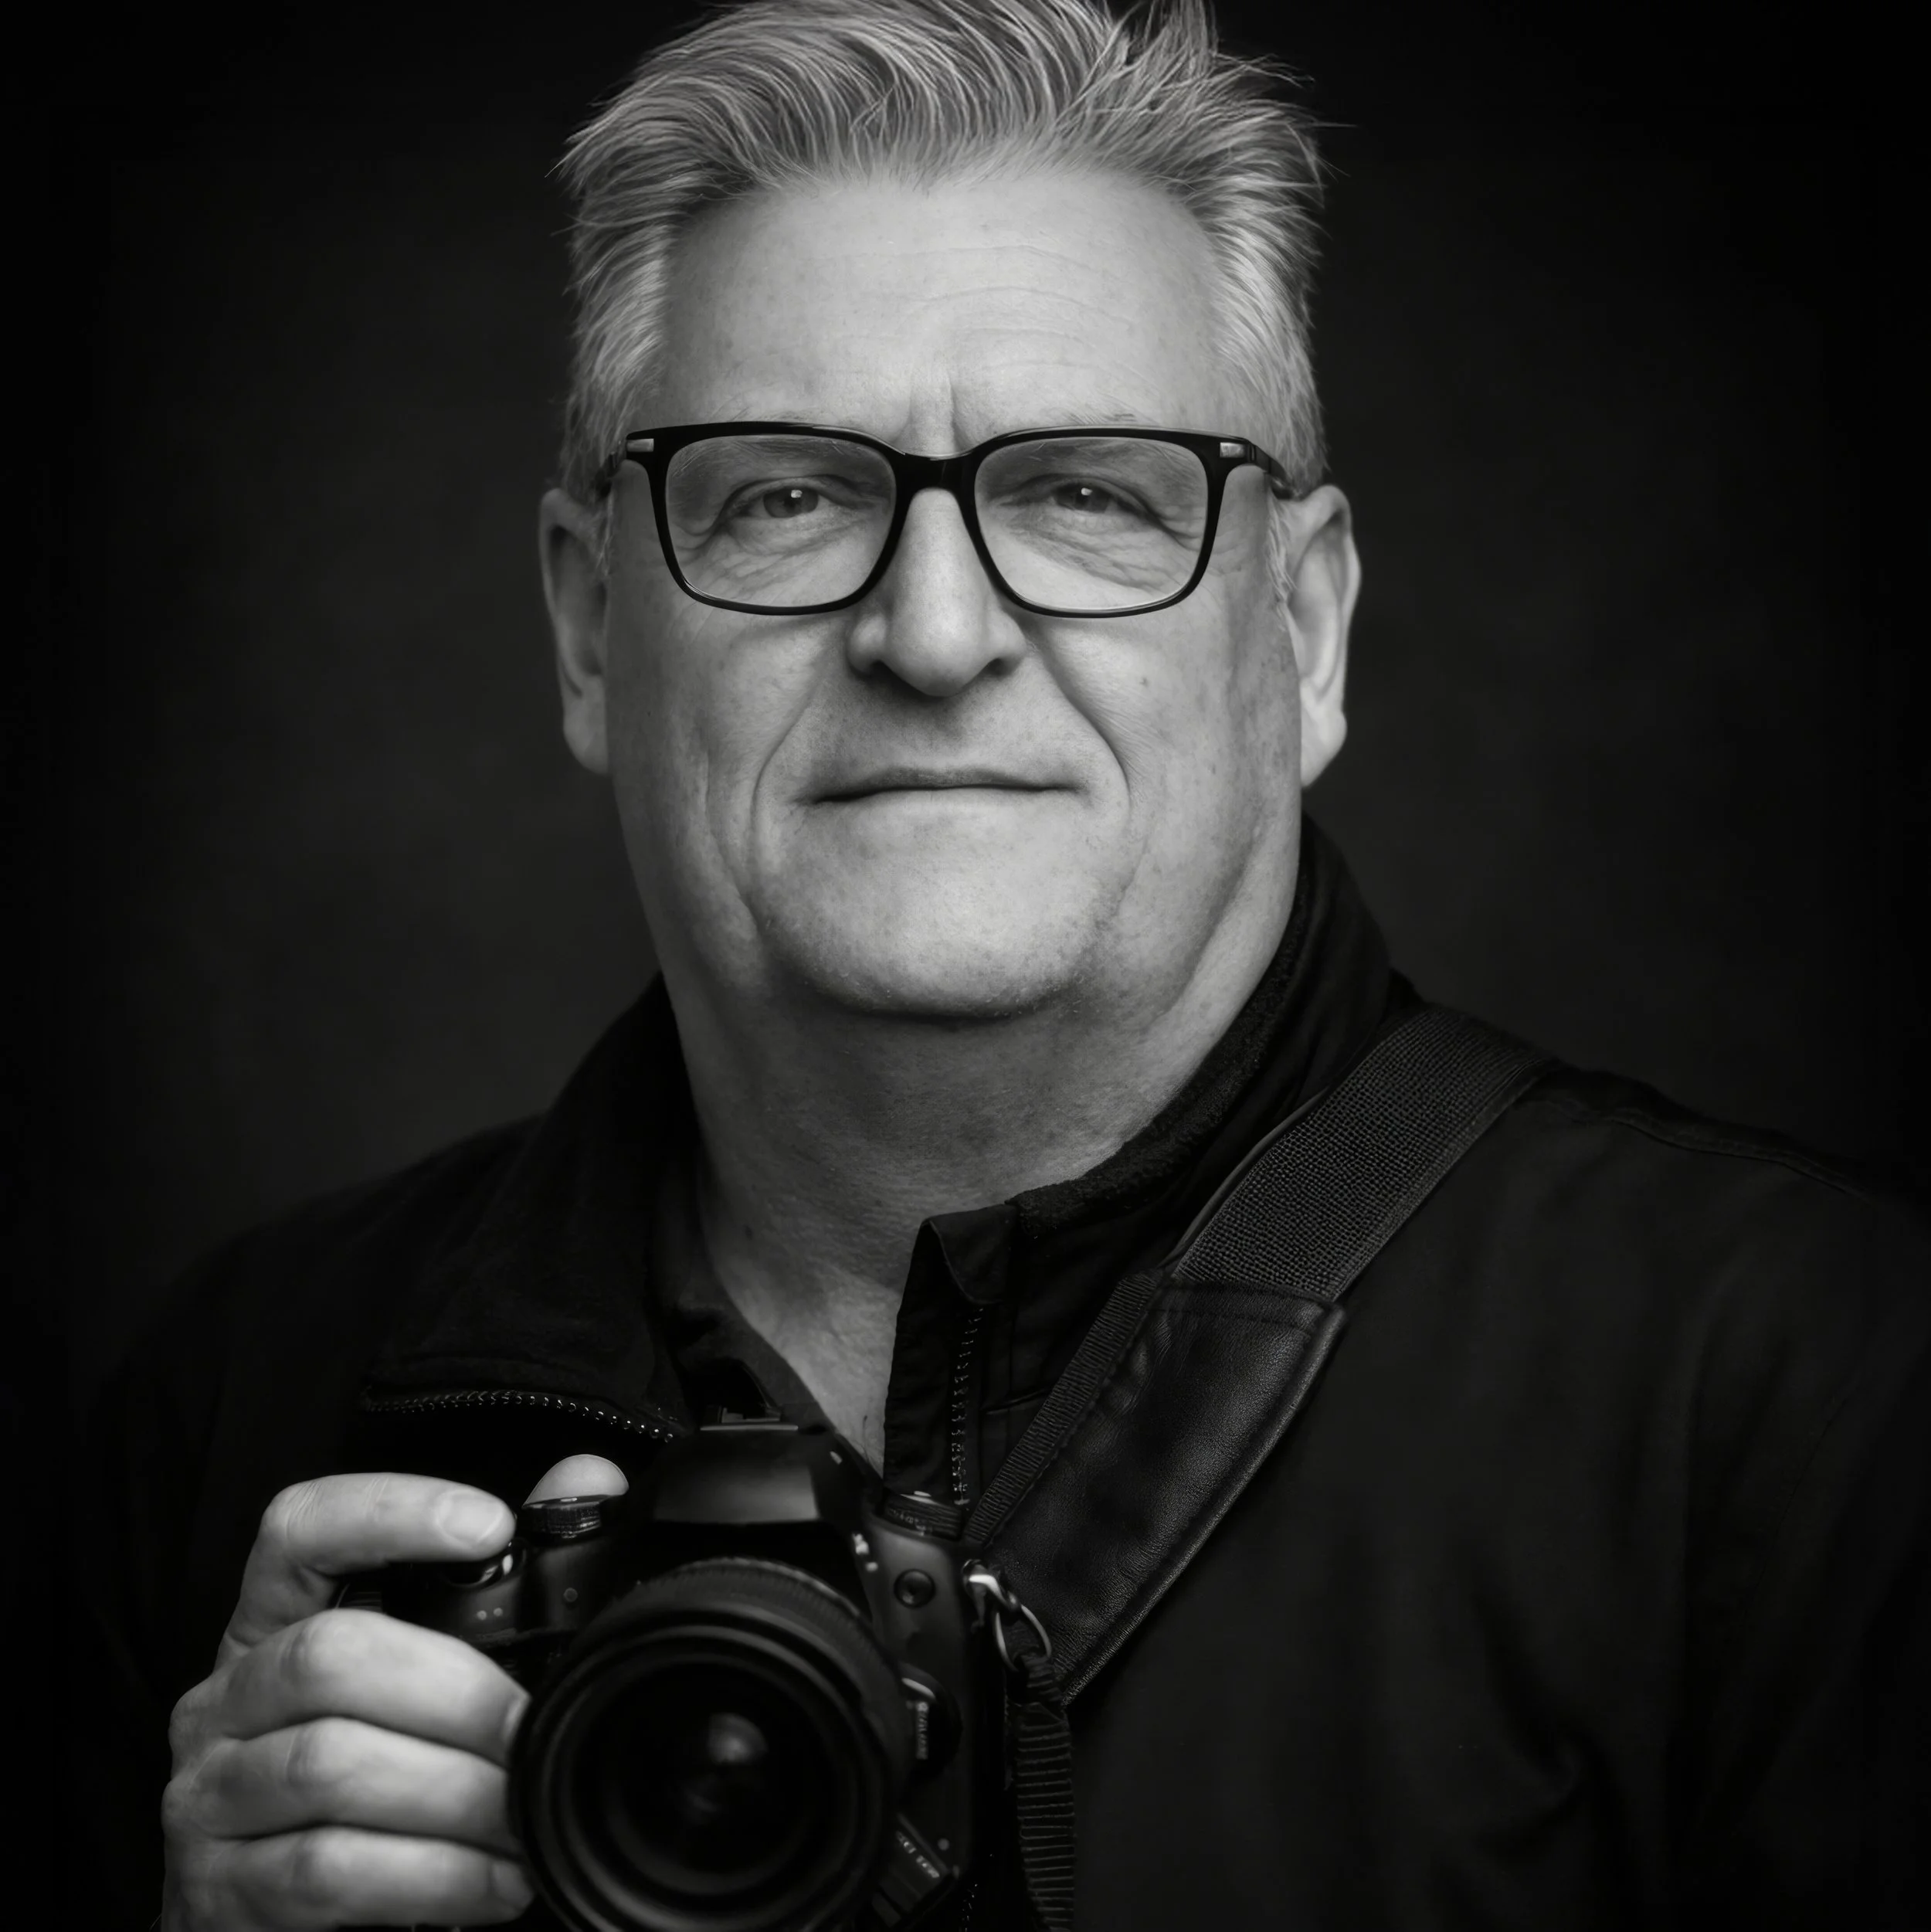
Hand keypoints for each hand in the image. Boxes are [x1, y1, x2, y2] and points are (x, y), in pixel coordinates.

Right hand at [161, 1472, 532, 1928]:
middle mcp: (226, 1696)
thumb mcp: (428, 1666)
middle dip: (455, 1691)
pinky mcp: (218, 1890)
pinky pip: (326, 1870)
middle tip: (529, 1728)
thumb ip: (505, 1575)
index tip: (490, 1524)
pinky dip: (431, 1877)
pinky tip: (494, 1881)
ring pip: (330, 1765)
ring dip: (453, 1794)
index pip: (301, 1529)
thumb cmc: (374, 1772)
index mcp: (275, 1621)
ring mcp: (209, 1794)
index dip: (390, 1512)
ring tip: (523, 1812)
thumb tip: (586, 1479)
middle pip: (330, 1655)